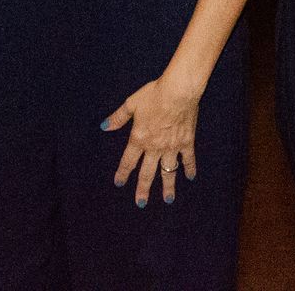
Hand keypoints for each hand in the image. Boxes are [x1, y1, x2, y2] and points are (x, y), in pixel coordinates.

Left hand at [102, 73, 200, 205]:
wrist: (178, 91)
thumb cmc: (154, 94)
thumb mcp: (132, 103)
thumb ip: (118, 117)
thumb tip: (104, 126)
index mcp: (139, 138)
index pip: (128, 161)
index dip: (123, 173)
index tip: (119, 183)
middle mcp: (155, 147)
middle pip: (147, 173)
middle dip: (143, 189)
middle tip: (141, 203)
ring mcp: (172, 147)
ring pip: (168, 171)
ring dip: (168, 187)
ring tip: (168, 200)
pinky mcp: (187, 142)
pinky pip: (188, 159)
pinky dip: (190, 168)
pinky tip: (190, 177)